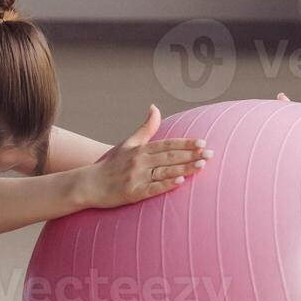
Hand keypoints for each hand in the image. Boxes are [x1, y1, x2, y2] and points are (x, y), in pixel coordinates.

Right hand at [81, 106, 211, 208]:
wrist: (89, 184)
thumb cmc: (111, 164)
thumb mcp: (128, 143)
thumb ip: (145, 128)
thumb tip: (155, 107)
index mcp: (140, 150)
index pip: (167, 144)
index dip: (185, 143)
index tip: (202, 142)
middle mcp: (139, 162)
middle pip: (169, 157)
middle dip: (191, 155)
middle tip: (211, 154)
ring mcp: (137, 178)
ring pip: (165, 171)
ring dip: (184, 168)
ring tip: (202, 165)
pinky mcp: (133, 193)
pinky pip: (153, 188)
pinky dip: (167, 184)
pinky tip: (180, 182)